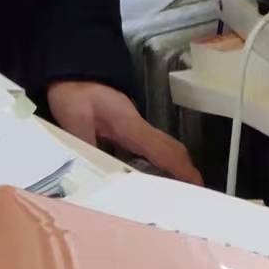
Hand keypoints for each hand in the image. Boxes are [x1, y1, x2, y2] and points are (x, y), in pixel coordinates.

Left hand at [46, 80, 202, 184]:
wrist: (70, 69)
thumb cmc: (74, 91)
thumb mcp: (75, 119)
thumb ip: (87, 147)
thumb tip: (94, 179)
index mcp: (131, 126)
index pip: (164, 150)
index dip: (183, 171)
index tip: (198, 189)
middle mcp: (138, 127)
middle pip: (172, 150)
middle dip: (186, 173)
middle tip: (194, 199)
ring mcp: (133, 127)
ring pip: (163, 150)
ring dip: (174, 170)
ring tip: (176, 197)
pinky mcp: (125, 129)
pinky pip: (149, 150)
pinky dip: (158, 166)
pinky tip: (148, 182)